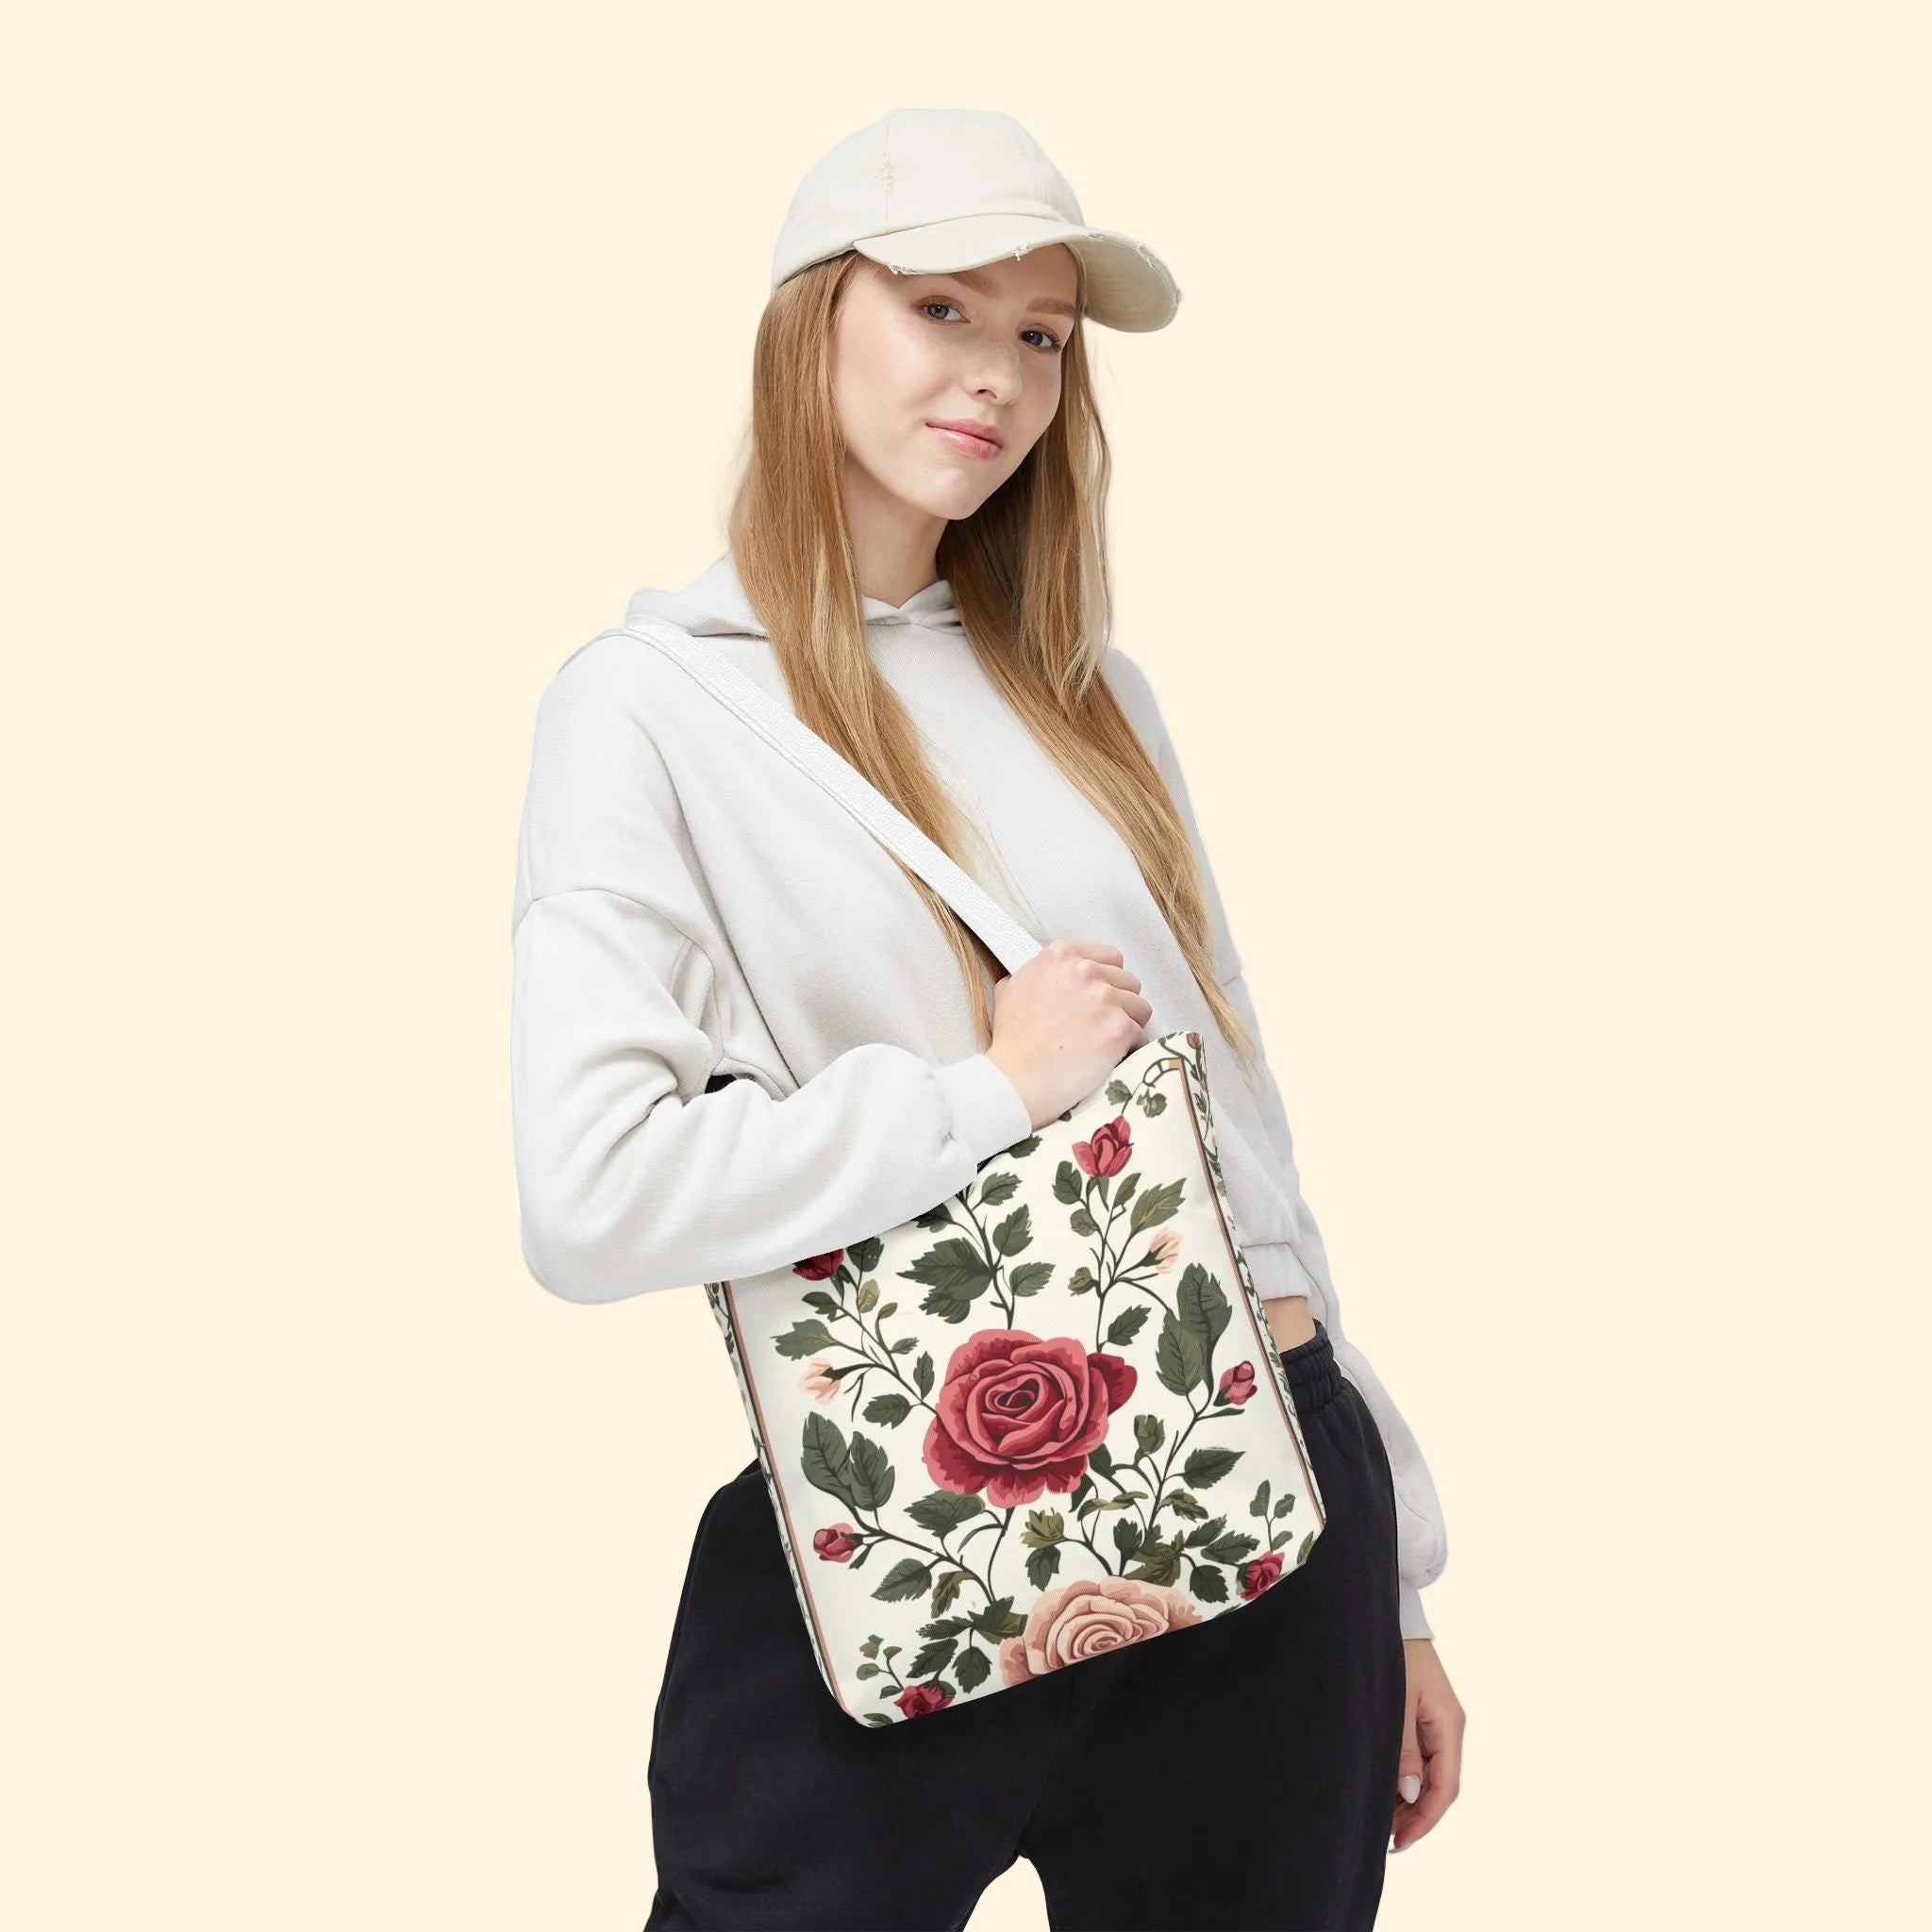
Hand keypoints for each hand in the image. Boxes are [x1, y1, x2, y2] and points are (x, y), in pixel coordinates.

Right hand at [985, 940, 1151, 1126]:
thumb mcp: (1010, 990)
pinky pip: (1140, 1034)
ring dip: (1128, 1024)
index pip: (1109, 957)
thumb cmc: (1011, 1042)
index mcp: (1060, 956)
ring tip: (1107, 1043)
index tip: (1099, 998)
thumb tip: (1046, 977)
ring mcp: (1104, 999)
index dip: (1107, 980)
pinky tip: (1111, 1058)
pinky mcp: (1118, 1028)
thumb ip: (1036, 974)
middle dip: (1119, 1003)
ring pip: (1140, 1007)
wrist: (1014, 1079)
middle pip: (1128, 981)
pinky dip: (1130, 1048)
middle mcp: (1085, 971)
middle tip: (1101, 1025)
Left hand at [1391, 1638, 1463, 1851]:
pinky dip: (1404, 1778)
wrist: (1388, 1614)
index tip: (1400, 1842)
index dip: (1425, 1819)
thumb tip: (1409, 1793)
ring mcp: (1437, 1720)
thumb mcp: (1396, 1700)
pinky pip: (1420, 1757)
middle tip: (1387, 1839)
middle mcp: (1448, 1726)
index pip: (1445, 1787)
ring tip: (1383, 1821)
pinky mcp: (1423, 1714)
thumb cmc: (1394, 1652)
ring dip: (1409, 1800)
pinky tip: (1386, 1790)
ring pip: (1429, 1773)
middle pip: (1439, 1785)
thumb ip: (1402, 1748)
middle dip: (1416, 1815)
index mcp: (1449, 1724)